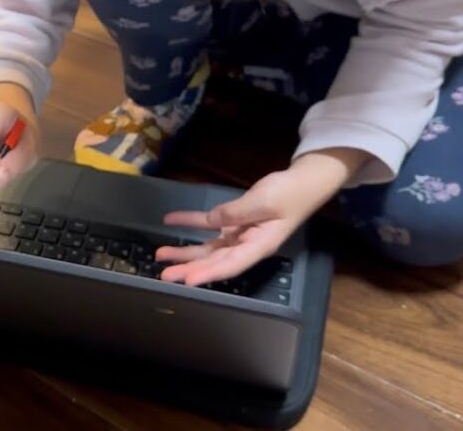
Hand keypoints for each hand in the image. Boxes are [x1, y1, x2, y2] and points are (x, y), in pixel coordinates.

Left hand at [156, 149, 367, 285]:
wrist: (301, 181)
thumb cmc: (289, 194)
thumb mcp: (263, 202)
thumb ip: (235, 213)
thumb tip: (212, 221)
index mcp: (258, 246)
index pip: (230, 265)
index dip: (208, 275)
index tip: (187, 281)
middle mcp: (246, 246)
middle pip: (214, 261)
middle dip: (188, 268)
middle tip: (164, 275)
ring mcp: (239, 235)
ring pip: (207, 248)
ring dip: (184, 251)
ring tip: (160, 255)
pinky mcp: (234, 222)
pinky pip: (208, 225)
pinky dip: (190, 222)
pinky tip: (171, 221)